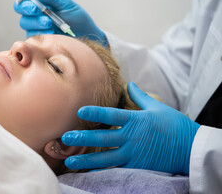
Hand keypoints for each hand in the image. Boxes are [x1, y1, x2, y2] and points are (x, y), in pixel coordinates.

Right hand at [0, 0, 106, 45]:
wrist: (85, 37)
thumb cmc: (77, 19)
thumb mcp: (65, 4)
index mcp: (42, 0)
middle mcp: (35, 12)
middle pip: (19, 6)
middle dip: (26, 6)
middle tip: (37, 9)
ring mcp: (35, 25)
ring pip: (24, 21)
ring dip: (36, 21)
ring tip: (50, 23)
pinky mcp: (37, 39)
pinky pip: (31, 34)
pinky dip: (41, 32)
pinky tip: (52, 33)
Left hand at [62, 82, 199, 173]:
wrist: (190, 148)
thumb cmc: (174, 125)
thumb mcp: (157, 107)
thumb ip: (140, 96)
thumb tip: (130, 84)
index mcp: (136, 120)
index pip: (112, 114)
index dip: (96, 112)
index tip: (80, 110)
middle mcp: (131, 137)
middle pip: (103, 137)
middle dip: (83, 137)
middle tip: (65, 138)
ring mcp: (133, 153)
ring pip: (105, 156)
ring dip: (86, 159)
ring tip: (69, 161)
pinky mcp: (136, 165)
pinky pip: (115, 168)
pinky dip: (100, 170)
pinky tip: (87, 171)